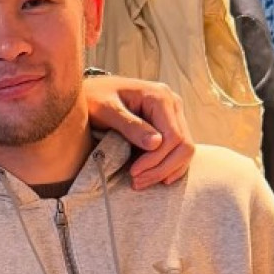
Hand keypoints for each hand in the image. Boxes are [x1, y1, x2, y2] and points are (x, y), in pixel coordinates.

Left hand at [84, 75, 194, 189]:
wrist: (88, 91)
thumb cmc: (93, 97)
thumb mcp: (105, 110)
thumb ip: (129, 125)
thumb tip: (156, 144)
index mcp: (160, 97)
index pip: (173, 137)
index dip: (156, 159)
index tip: (134, 173)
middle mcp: (173, 104)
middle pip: (184, 146)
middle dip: (162, 169)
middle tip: (137, 183)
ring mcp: (173, 115)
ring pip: (184, 151)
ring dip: (165, 171)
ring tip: (140, 182)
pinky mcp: (168, 125)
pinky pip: (177, 151)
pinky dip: (167, 166)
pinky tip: (151, 176)